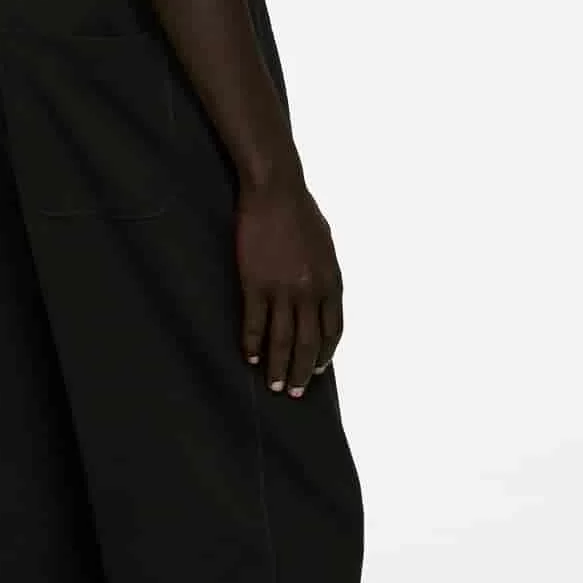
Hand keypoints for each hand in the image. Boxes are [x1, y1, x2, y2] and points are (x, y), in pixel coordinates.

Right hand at [235, 168, 343, 395]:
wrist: (275, 191)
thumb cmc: (300, 212)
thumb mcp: (325, 245)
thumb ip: (324, 274)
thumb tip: (322, 296)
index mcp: (331, 282)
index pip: (332, 331)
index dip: (324, 354)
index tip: (317, 370)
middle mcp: (310, 291)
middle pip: (309, 343)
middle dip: (303, 371)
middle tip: (295, 391)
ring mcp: (282, 290)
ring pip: (282, 340)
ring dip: (278, 366)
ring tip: (274, 385)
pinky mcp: (255, 284)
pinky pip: (255, 323)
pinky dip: (253, 344)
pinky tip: (250, 356)